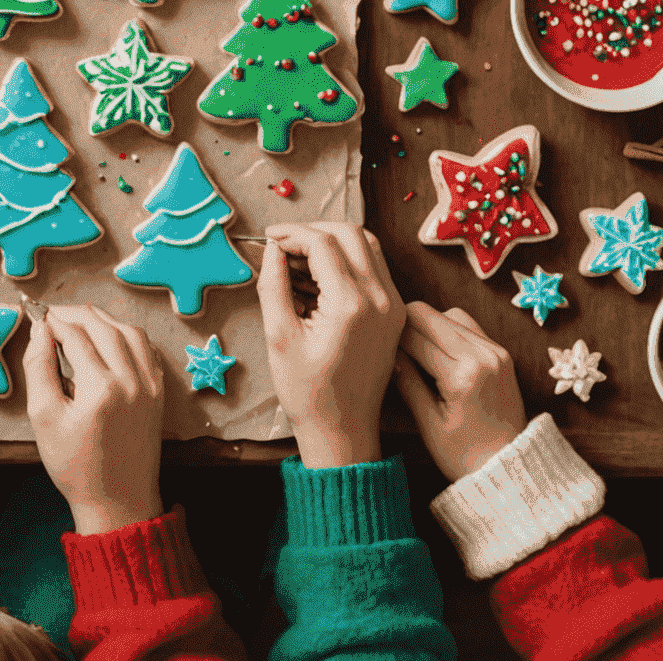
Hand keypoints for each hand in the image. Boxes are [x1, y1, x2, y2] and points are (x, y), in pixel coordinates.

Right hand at [25, 303, 164, 534]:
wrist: (119, 501)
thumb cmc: (76, 466)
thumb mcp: (44, 418)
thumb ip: (38, 367)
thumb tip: (40, 330)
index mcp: (100, 387)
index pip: (74, 334)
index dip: (52, 320)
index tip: (35, 315)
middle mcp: (131, 379)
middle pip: (102, 325)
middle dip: (74, 313)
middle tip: (52, 314)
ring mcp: (151, 384)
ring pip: (128, 330)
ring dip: (102, 319)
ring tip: (77, 321)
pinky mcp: (159, 391)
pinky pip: (146, 347)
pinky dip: (126, 334)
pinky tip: (108, 338)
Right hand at [257, 222, 404, 469]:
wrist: (343, 431)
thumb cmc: (307, 391)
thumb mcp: (279, 335)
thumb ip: (273, 283)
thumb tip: (273, 250)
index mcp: (352, 305)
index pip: (322, 243)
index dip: (291, 234)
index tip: (267, 240)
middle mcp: (381, 300)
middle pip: (350, 233)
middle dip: (312, 230)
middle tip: (282, 244)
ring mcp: (393, 306)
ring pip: (367, 245)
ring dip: (332, 240)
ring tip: (300, 257)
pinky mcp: (394, 314)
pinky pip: (375, 267)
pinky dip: (347, 258)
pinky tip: (320, 274)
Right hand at [394, 302, 527, 480]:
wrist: (511, 469)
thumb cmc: (464, 455)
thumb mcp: (428, 423)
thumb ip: (406, 380)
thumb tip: (386, 351)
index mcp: (463, 375)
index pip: (413, 335)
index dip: (390, 339)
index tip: (378, 349)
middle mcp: (483, 355)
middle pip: (427, 314)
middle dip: (405, 326)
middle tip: (393, 348)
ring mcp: (495, 351)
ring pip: (446, 314)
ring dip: (426, 326)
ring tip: (416, 351)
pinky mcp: (501, 352)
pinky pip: (466, 325)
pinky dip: (447, 330)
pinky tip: (439, 352)